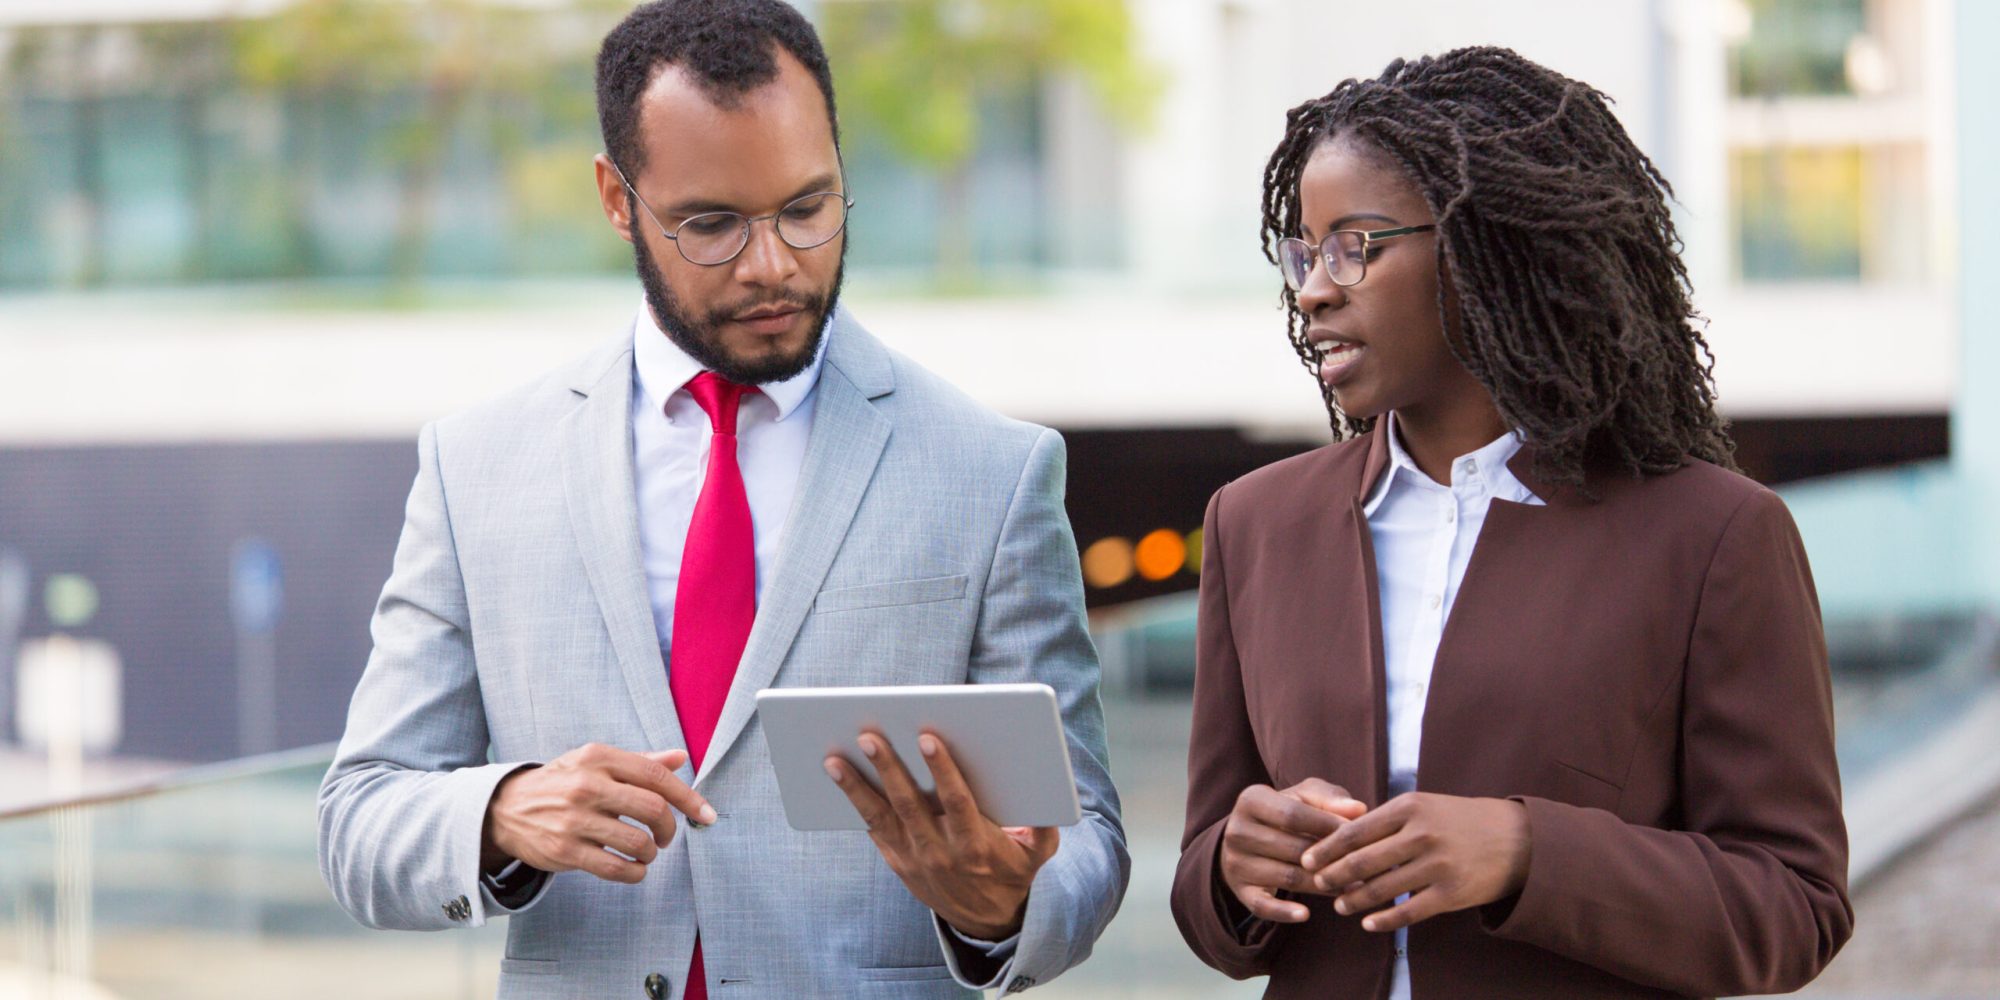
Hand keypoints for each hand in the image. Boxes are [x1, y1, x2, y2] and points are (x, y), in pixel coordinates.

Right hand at [482, 743, 715, 884]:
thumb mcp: (595, 762)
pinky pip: (615, 868)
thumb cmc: (562, 782)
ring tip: (647, 852)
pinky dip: (635, 873)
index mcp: (598, 757)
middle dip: (670, 828)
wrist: (505, 808)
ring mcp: (574, 819)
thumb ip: (639, 762)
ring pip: (637, 842)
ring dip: (651, 853)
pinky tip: (635, 869)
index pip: (656, 776)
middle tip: (666, 837)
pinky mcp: (564, 851)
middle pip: (653, 809)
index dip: (688, 797)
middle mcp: (587, 785)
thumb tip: (680, 757)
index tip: (706, 814)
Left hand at [824, 730, 1058, 940]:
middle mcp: (940, 854)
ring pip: (880, 817)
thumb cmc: (1013, 872)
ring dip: (856, 787)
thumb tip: (1053, 797)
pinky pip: (873, 829)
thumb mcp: (1038, 855)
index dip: (943, 770)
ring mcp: (914, 860)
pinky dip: (854, 804)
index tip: (929, 737)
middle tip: (870, 735)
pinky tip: (838, 777)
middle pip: (909, 804)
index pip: (957, 802)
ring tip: (834, 758)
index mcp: (976, 846)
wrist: (988, 922)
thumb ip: (1044, 829)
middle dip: (889, 768)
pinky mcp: (897, 862)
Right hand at [1219, 779, 1368, 923]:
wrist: (1250, 837)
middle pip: (1293, 849)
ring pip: (1286, 877)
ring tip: (1353, 888)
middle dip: (1330, 859)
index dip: (1327, 825)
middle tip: (1361, 867)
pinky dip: (1283, 912)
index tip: (1357, 835)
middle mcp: (1237, 830)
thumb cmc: (1287, 812)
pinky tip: (1305, 914)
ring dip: (1323, 885)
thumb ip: (1330, 799)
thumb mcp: (1304, 797)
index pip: (1293, 814)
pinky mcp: (1239, 890)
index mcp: (1251, 800)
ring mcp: (1235, 862)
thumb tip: (1359, 810)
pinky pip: (1262, 906)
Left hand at [1299, 792, 1529, 933]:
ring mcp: (1437, 865)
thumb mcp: (1423, 805)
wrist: (1515, 839)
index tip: (1307, 859)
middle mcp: (1422, 834)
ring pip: (1382, 889)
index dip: (1326, 848)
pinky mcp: (1451, 893)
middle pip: (1363, 861)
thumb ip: (1386, 820)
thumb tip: (1340, 836)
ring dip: (1355, 900)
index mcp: (1409, 807)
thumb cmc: (1458, 820)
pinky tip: (1369, 924)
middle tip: (1316, 884)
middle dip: (1333, 875)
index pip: (1355, 830)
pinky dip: (1384, 920)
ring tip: (1340, 906)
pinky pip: (1408, 912)